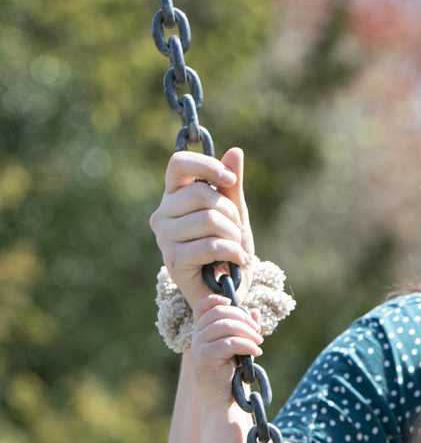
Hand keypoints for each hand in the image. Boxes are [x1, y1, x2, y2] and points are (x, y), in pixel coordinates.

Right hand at [149, 146, 254, 308]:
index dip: (207, 166)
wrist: (228, 291)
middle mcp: (162, 214)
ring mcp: (164, 238)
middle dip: (230, 211)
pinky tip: (236, 261)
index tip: (229, 180)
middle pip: (201, 193)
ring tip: (236, 248)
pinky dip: (232, 252)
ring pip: (209, 219)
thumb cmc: (228, 249)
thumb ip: (232, 185)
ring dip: (233, 235)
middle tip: (236, 230)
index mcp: (173, 196)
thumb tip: (235, 151)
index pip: (178, 164)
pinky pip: (210, 245)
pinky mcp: (173, 261)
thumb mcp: (235, 213)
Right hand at [189, 294, 261, 388]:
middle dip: (243, 319)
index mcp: (201, 331)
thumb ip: (244, 329)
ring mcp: (198, 346)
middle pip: (219, 313)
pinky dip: (247, 345)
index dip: (216, 300)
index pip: (202, 307)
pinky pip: (229, 343)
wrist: (222, 400)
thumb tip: (255, 311)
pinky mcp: (205, 357)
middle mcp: (196, 336)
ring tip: (259, 343)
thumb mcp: (239, 348)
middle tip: (258, 332)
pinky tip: (256, 352)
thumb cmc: (230, 375)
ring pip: (225, 326)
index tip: (233, 302)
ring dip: (247, 332)